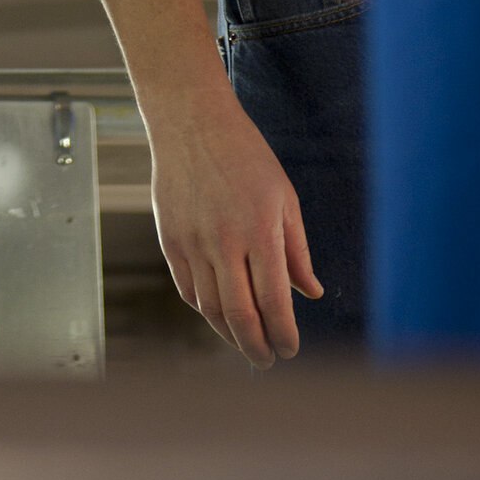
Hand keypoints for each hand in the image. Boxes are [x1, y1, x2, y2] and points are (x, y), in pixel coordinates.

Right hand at [147, 86, 321, 364]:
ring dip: (231, 336)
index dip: (285, 336)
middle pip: (240, 317)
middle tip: (269, 360)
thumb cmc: (244, 154)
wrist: (190, 120)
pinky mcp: (169, 239)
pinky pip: (188, 290)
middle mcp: (224, 240)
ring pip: (211, 310)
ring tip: (247, 344)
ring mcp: (192, 241)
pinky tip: (219, 314)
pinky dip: (205, 311)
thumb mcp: (283, 196)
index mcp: (260, 229)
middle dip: (258, 348)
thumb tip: (310, 293)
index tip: (291, 349)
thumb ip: (297, 250)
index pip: (274, 303)